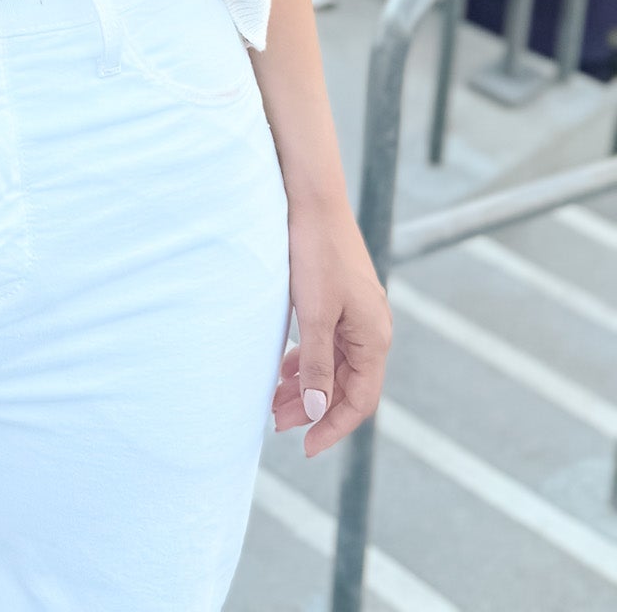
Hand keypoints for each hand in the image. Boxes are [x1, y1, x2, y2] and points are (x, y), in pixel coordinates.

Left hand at [273, 198, 391, 455]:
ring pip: (334, 365)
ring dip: (307, 387)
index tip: (305, 448)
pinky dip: (306, 361)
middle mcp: (371, 330)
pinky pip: (327, 344)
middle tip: (277, 424)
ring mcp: (356, 315)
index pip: (359, 400)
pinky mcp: (340, 302)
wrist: (313, 201)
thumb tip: (318, 411)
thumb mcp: (313, 313)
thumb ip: (316, 364)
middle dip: (314, 409)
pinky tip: (283, 370)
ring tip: (274, 403)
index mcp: (373, 337)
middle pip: (346, 385)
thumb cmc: (315, 253)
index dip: (333, 427)